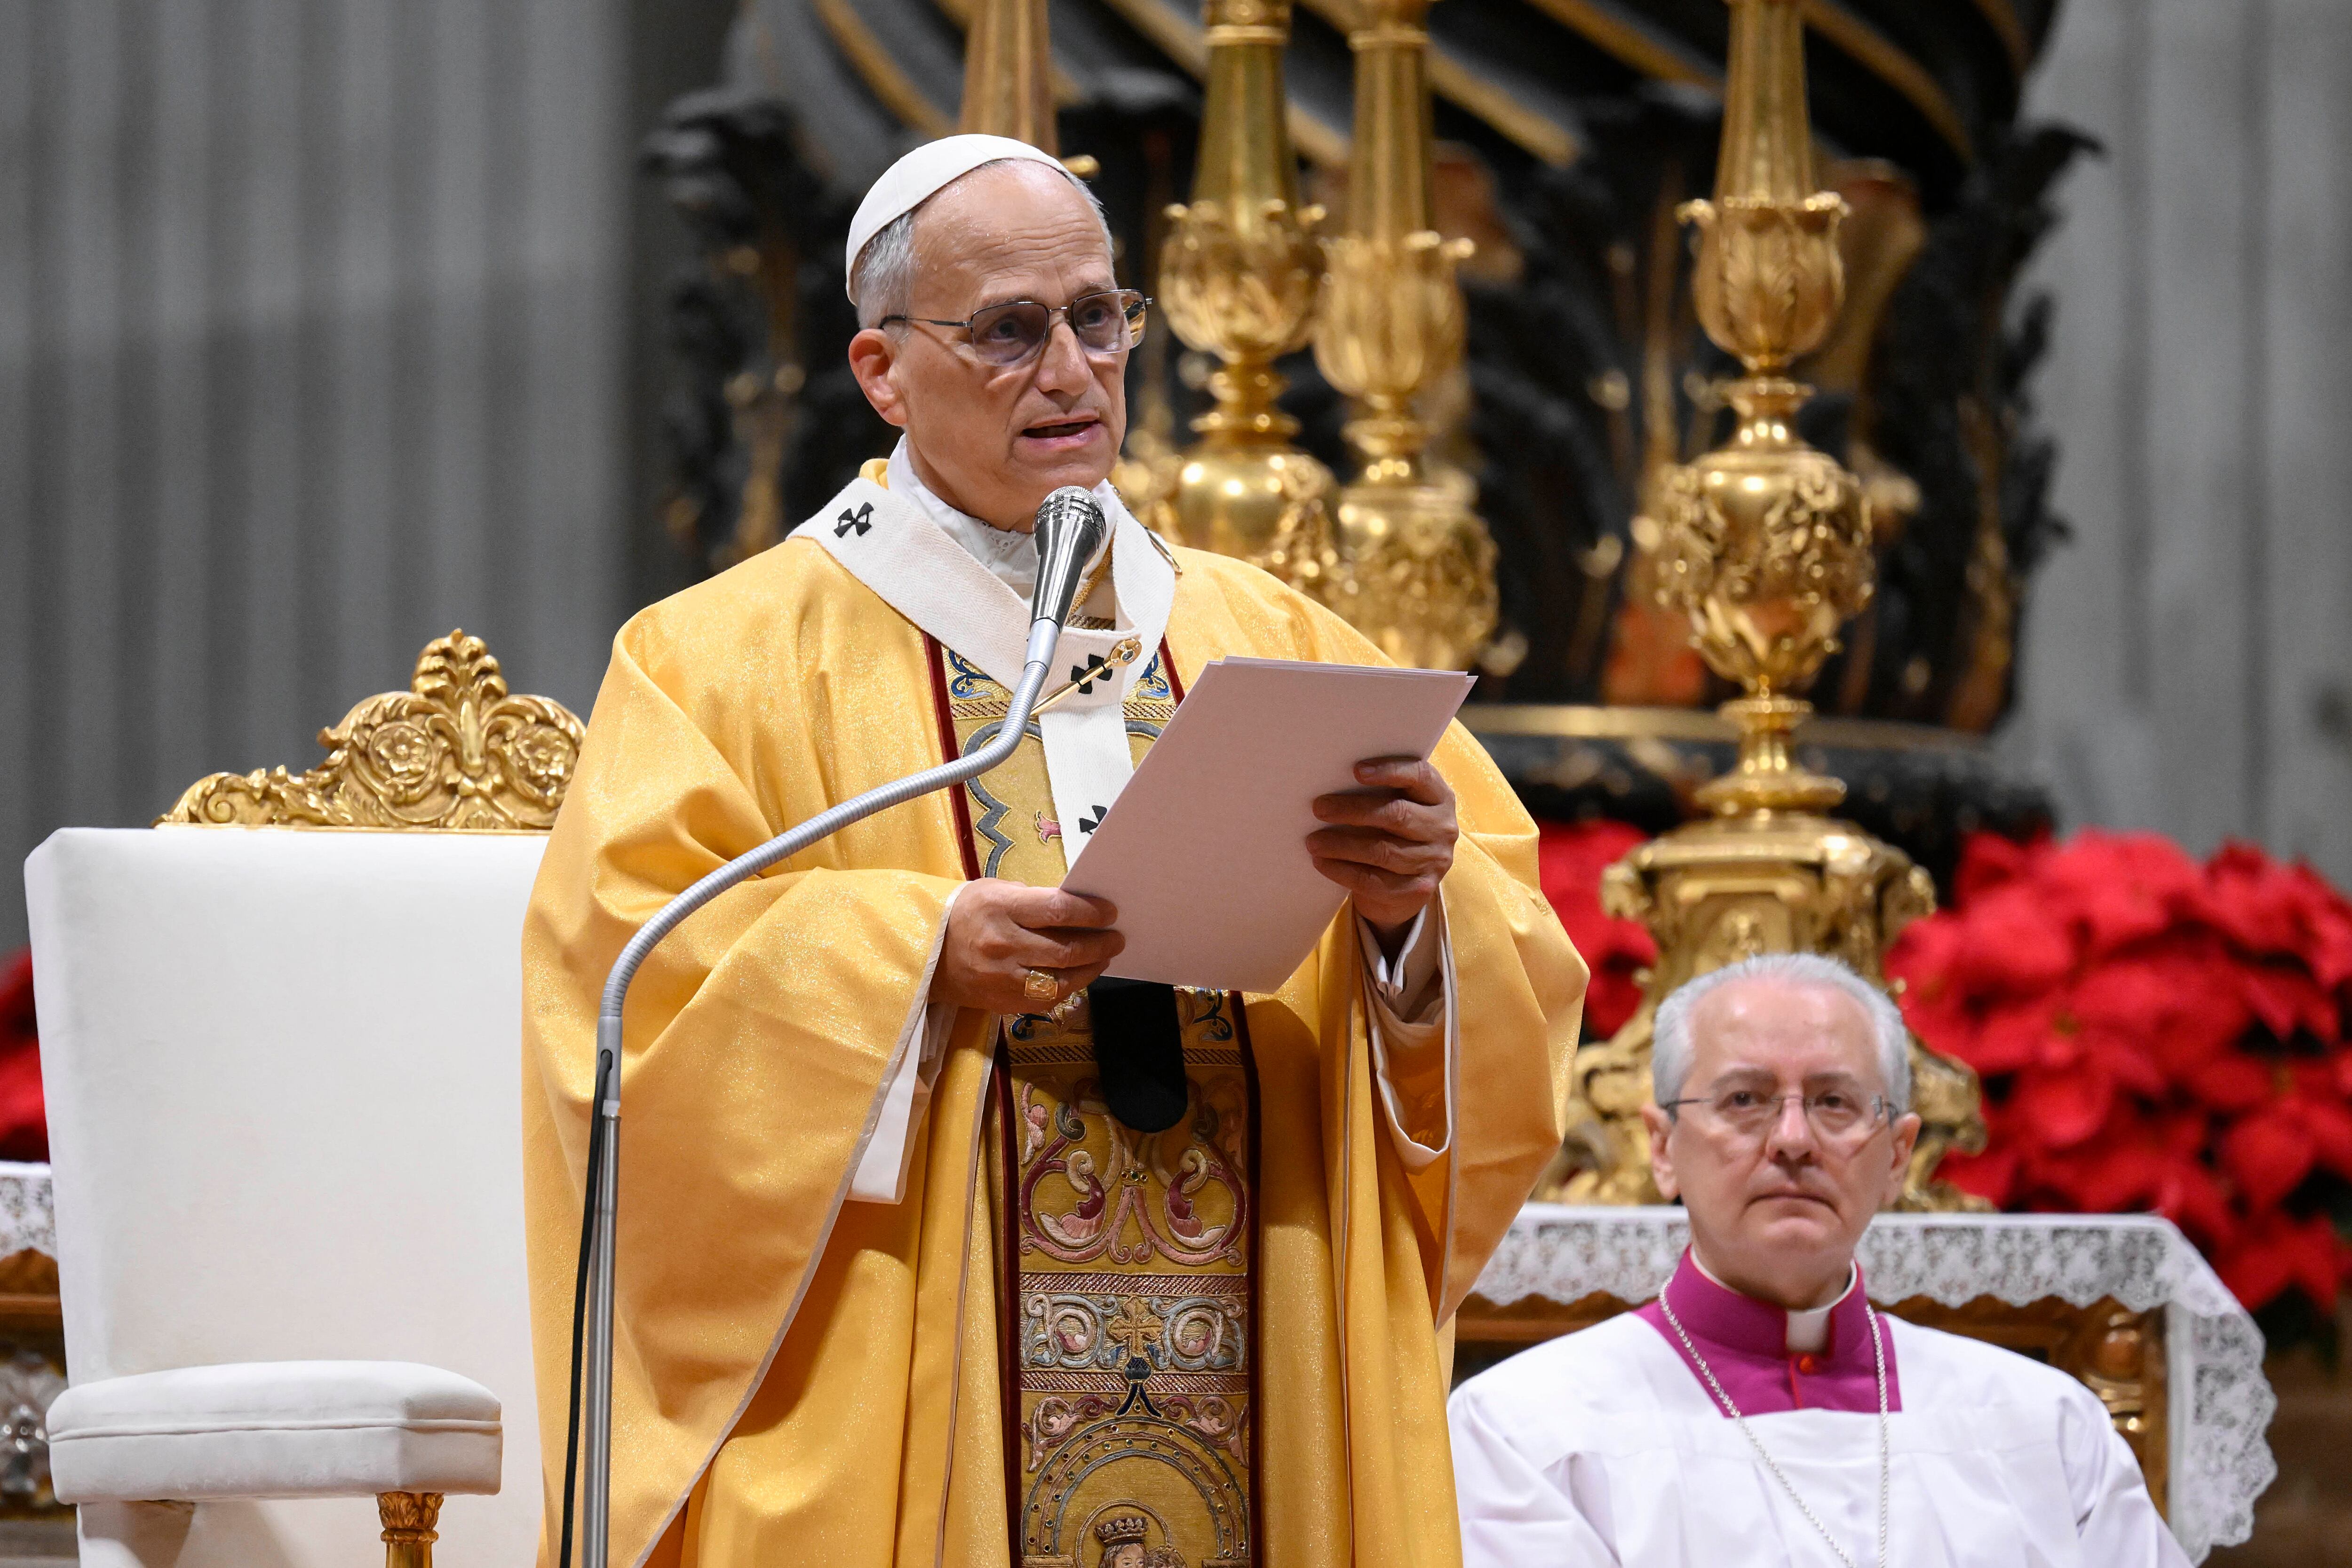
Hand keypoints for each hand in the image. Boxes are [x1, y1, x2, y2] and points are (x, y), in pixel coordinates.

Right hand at [930, 880, 1122, 1014]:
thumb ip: (1033, 899)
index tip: (1110, 912)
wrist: (926, 953)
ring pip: (1061, 980)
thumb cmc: (967, 913)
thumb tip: (1075, 907)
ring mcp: (1003, 978)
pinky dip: (1070, 986)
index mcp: (1000, 909)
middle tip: (1116, 937)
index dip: (1090, 912)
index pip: (1057, 910)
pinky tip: (1080, 974)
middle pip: (1065, 949)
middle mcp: (1002, 945)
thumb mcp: (994, 891)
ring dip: (1091, 968)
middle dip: (1099, 943)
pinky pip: (1047, 999)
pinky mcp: (1004, 1002)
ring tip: (1104, 956)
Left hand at [1308, 757, 1457, 937]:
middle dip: (1353, 810)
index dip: (1390, 771)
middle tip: (1319, 808)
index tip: (1356, 770)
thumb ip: (1378, 792)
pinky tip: (1321, 863)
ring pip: (1384, 852)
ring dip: (1342, 846)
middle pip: (1397, 815)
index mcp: (1440, 797)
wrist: (1408, 886)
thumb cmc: (1393, 831)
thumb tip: (1330, 780)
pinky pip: (1375, 881)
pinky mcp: (1419, 890)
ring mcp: (1434, 861)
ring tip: (1313, 841)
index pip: (1420, 776)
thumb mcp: (1397, 805)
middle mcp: (1443, 828)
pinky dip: (1343, 872)